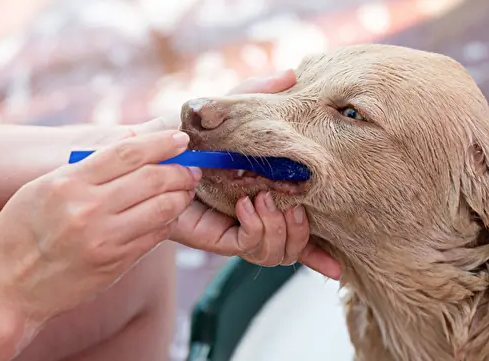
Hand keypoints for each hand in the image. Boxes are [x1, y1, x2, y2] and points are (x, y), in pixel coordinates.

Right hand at [0, 130, 197, 335]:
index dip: (161, 143)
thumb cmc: (22, 232)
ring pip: (163, 208)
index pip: (128, 152)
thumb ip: (86, 166)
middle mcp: (88, 209)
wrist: (7, 288)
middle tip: (192, 168)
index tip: (181, 139)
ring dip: (181, 196)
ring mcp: (105, 239)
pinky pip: (156, 235)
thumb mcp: (42, 188)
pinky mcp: (116, 263)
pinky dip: (168, 221)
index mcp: (68, 183)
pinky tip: (168, 215)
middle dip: (181, 170)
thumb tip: (132, 143)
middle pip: (153, 179)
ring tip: (185, 190)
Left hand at [171, 70, 341, 279]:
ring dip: (280, 229)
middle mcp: (261, 215)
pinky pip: (253, 247)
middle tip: (293, 206)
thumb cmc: (187, 131)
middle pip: (297, 245)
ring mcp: (242, 229)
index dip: (323, 246)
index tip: (338, 259)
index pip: (303, 224)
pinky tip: (245, 207)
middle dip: (303, 232)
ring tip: (262, 201)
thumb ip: (260, 92)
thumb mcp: (230, 108)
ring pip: (279, 253)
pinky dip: (257, 229)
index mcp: (271, 191)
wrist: (150, 151)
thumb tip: (293, 74)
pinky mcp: (222, 238)